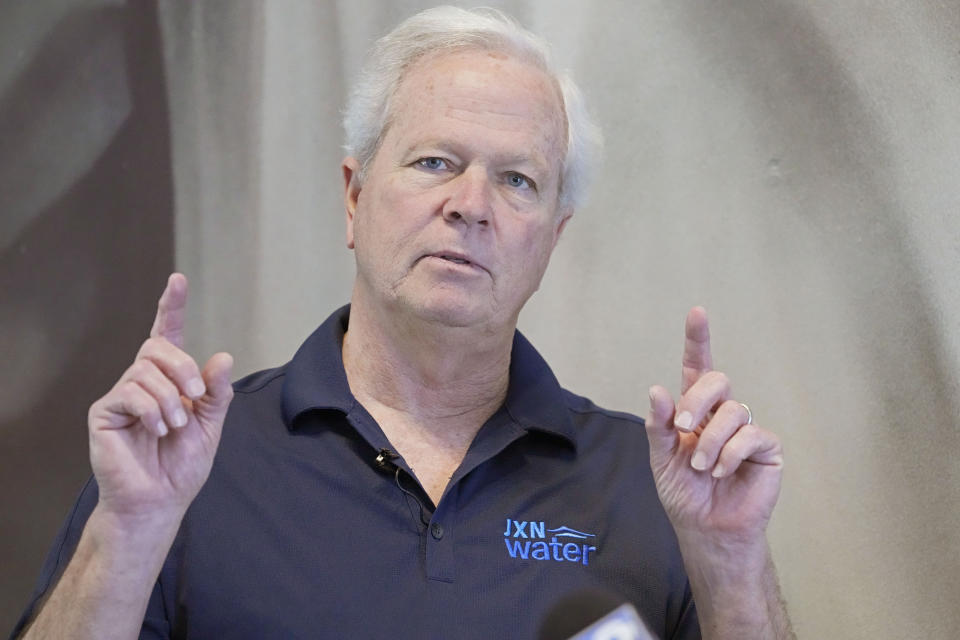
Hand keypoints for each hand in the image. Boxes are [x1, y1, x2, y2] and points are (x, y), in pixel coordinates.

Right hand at [88, 273, 233, 522]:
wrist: (159, 500)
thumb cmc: (182, 464)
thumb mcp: (210, 424)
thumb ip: (216, 392)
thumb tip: (220, 356)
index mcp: (169, 380)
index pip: (167, 334)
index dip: (171, 306)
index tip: (178, 279)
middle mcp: (141, 381)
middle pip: (159, 347)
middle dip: (184, 368)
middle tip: (196, 397)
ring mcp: (120, 395)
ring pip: (146, 371)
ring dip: (171, 398)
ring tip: (174, 426)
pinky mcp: (103, 412)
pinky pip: (129, 393)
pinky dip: (151, 410)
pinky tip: (156, 430)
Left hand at [645, 307, 782, 542]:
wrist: (706, 528)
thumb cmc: (684, 492)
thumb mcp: (661, 458)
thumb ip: (659, 425)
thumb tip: (658, 390)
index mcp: (694, 411)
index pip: (696, 369)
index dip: (698, 340)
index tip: (697, 313)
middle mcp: (721, 414)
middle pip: (717, 381)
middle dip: (697, 400)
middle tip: (683, 428)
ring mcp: (745, 429)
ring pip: (733, 410)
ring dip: (711, 440)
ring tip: (702, 467)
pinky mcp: (766, 448)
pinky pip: (751, 435)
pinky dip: (730, 453)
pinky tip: (721, 472)